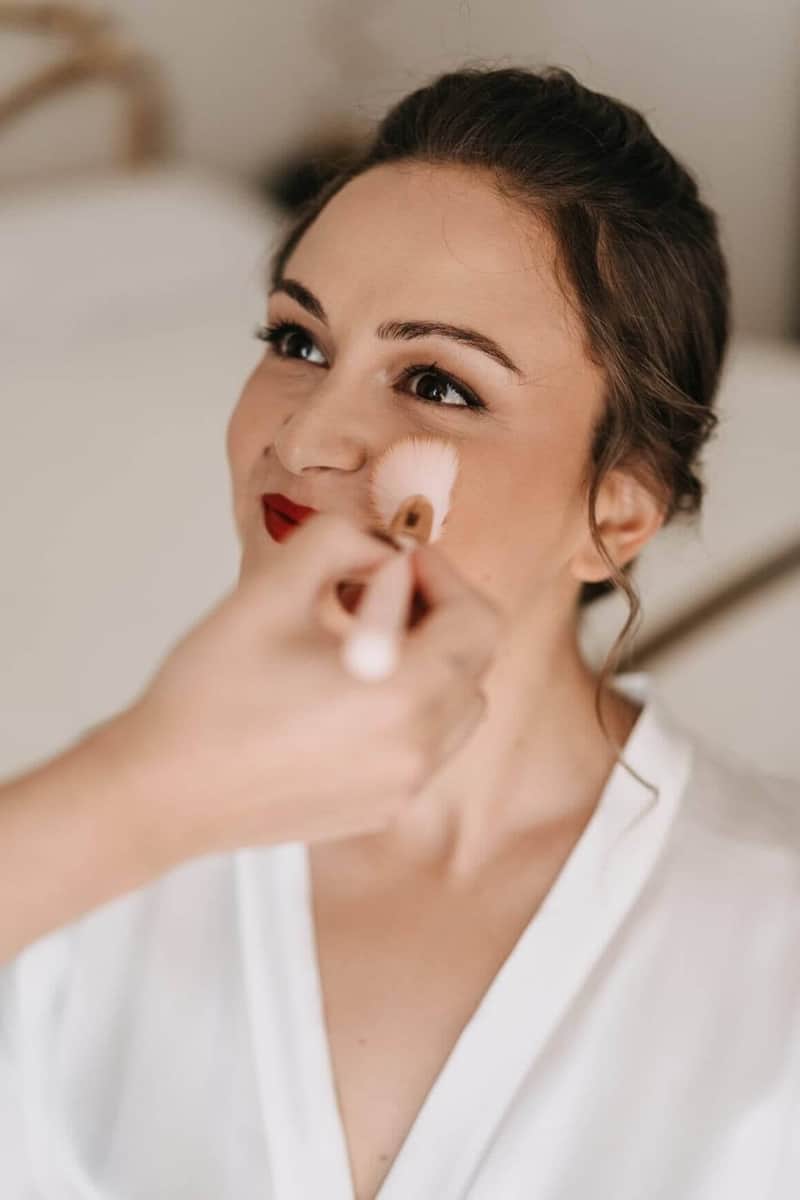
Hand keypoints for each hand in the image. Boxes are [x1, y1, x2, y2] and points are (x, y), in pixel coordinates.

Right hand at [103, 513, 500, 866]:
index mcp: (403, 694)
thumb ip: (340, 542)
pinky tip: (343, 696)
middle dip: (437, 614)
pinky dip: (410, 709)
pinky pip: (426, 747)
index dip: (443, 575)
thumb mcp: (271, 589)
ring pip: (458, 708)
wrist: (163, 793)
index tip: (392, 563)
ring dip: (430, 662)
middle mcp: (418, 749)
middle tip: (375, 594)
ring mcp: (403, 787)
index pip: (477, 621)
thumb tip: (382, 550)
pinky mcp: (380, 809)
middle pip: (474, 662)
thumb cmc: (211, 694)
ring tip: (361, 644)